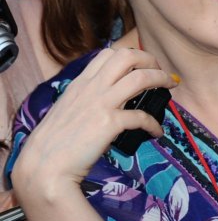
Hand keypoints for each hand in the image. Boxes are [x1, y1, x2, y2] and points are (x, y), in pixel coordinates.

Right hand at [8, 49, 175, 204]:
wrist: (44, 166)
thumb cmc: (54, 143)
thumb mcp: (68, 110)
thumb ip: (86, 100)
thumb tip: (108, 101)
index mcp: (80, 83)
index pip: (108, 54)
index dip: (130, 56)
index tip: (142, 67)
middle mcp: (91, 88)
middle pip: (127, 56)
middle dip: (150, 60)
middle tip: (160, 73)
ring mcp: (101, 104)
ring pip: (141, 78)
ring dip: (161, 80)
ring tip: (170, 88)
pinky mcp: (109, 123)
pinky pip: (142, 117)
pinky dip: (155, 124)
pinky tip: (156, 132)